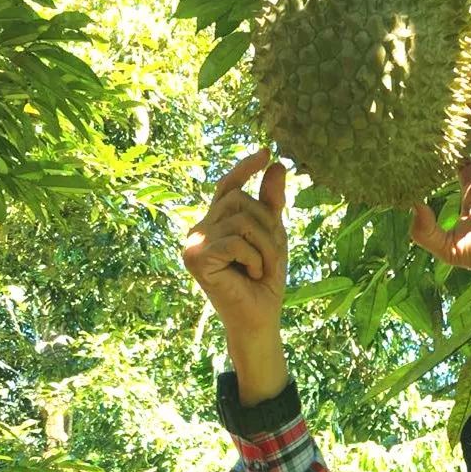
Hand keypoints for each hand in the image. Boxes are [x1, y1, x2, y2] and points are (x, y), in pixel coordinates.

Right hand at [183, 150, 288, 402]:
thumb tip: (277, 164)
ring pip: (241, 220)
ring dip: (265, 245)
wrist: (259, 318)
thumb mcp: (273, 236)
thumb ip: (271, 203)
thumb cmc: (264, 281)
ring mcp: (193, 243)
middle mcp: (199, 229)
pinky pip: (235, 241)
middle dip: (267, 225)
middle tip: (272, 255)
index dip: (245, 168)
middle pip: (239, 201)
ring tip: (262, 268)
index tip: (267, 153)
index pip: (227, 187)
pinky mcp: (195, 258)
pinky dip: (254, 258)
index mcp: (215, 223)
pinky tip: (251, 274)